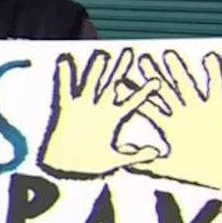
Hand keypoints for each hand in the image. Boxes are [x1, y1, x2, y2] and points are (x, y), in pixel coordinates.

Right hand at [38, 48, 162, 178]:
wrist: (65, 169)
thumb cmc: (90, 165)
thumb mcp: (116, 160)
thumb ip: (135, 156)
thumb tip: (156, 152)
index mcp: (113, 119)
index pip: (132, 102)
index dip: (144, 92)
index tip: (157, 80)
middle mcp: (99, 109)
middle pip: (112, 84)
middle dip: (121, 69)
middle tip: (129, 52)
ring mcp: (83, 107)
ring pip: (91, 84)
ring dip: (97, 70)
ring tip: (103, 55)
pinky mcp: (66, 110)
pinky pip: (65, 90)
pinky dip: (64, 76)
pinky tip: (65, 61)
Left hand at [125, 50, 221, 189]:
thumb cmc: (197, 172)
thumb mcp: (168, 169)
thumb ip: (147, 164)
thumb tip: (124, 166)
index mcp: (168, 126)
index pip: (145, 106)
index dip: (132, 95)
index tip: (119, 81)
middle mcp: (182, 115)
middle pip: (164, 91)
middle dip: (153, 75)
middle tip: (141, 59)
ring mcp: (199, 111)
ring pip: (186, 87)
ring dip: (178, 71)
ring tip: (169, 54)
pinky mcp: (218, 111)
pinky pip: (216, 89)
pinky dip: (214, 75)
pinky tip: (210, 58)